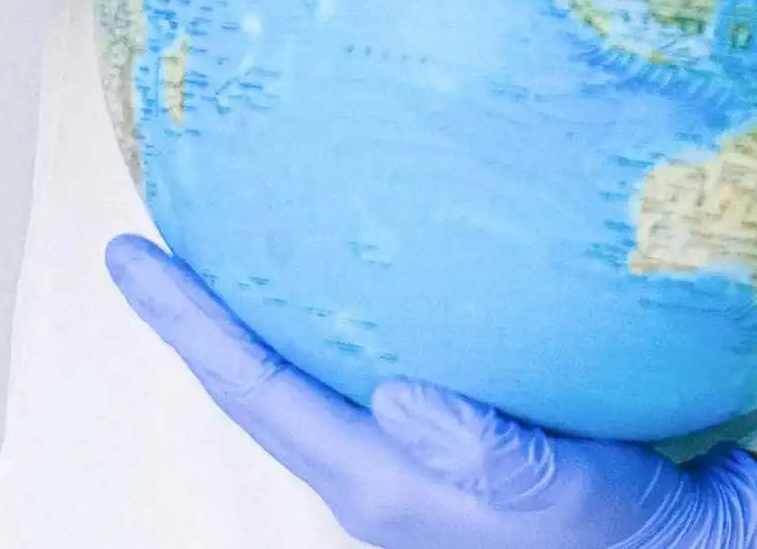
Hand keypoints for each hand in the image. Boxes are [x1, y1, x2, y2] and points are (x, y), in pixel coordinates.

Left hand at [105, 234, 756, 548]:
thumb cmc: (629, 532)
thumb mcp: (570, 494)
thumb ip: (489, 452)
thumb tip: (396, 396)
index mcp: (384, 488)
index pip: (257, 393)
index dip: (186, 322)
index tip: (128, 255)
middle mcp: (375, 478)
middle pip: (259, 385)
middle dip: (200, 316)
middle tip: (151, 237)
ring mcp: (405, 465)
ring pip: (304, 381)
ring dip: (257, 319)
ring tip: (232, 242)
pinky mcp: (443, 448)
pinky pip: (356, 375)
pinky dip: (327, 324)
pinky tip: (358, 273)